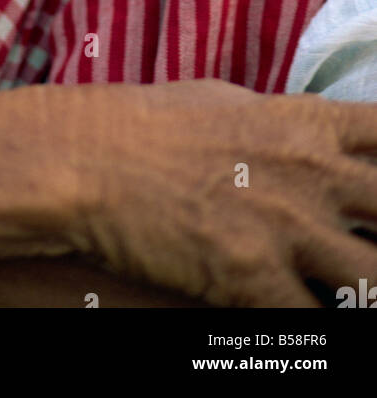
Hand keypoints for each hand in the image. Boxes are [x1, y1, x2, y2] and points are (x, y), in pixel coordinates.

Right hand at [45, 78, 376, 307]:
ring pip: (374, 282)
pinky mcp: (254, 278)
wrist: (84, 158)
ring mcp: (288, 227)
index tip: (376, 195)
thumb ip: (284, 124)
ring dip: (364, 290)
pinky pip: (316, 327)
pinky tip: (293, 315)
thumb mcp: (226, 101)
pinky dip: (313, 329)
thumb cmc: (146, 124)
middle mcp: (312, 173)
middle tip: (365, 251)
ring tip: (347, 293)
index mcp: (307, 123)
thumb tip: (312, 140)